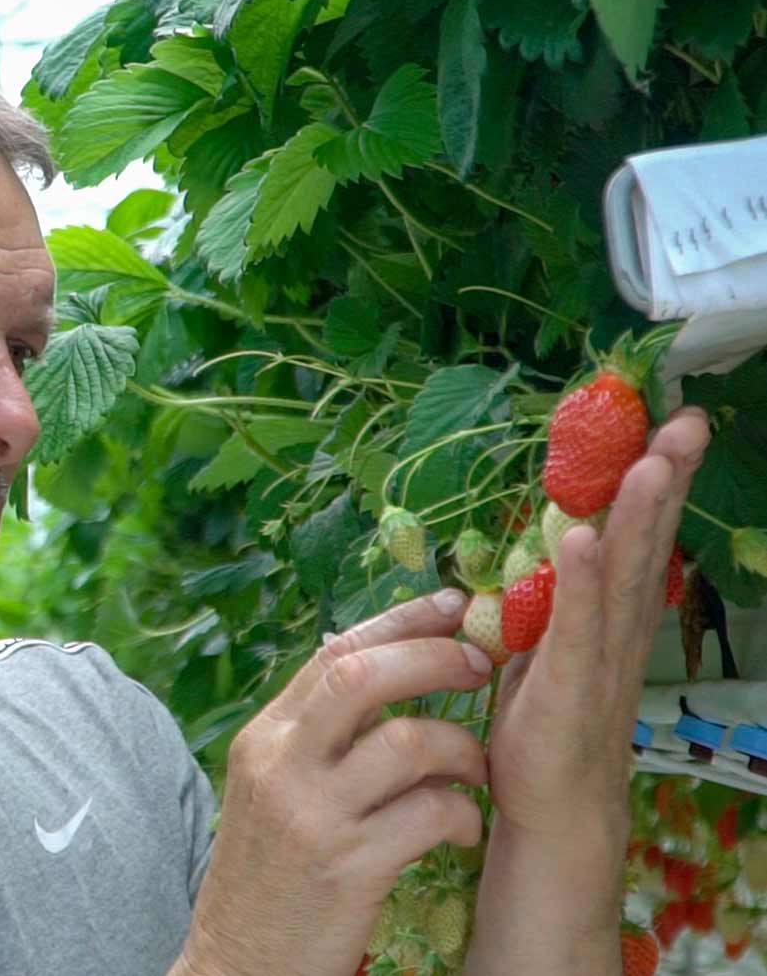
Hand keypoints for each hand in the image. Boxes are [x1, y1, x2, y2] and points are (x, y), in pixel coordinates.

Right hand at [173, 591, 494, 975]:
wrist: (240, 965)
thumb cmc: (269, 881)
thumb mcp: (272, 793)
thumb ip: (314, 739)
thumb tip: (374, 672)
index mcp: (264, 739)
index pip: (333, 652)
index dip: (400, 621)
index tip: (453, 602)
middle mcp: (280, 764)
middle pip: (364, 674)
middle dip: (435, 657)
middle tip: (481, 665)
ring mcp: (312, 815)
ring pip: (410, 741)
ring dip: (463, 748)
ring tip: (476, 772)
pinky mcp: (348, 866)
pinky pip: (431, 813)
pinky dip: (462, 814)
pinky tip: (463, 832)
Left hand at [461, 407, 708, 975]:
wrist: (551, 811)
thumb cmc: (544, 724)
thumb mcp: (546, 645)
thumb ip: (553, 597)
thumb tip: (548, 542)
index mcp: (610, 615)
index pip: (634, 535)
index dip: (653, 481)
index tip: (669, 422)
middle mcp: (618, 629)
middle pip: (645, 542)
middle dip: (665, 479)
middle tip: (689, 420)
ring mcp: (600, 659)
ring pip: (623, 576)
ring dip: (635, 516)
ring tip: (649, 461)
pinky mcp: (570, 688)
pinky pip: (576, 627)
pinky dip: (578, 580)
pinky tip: (579, 536)